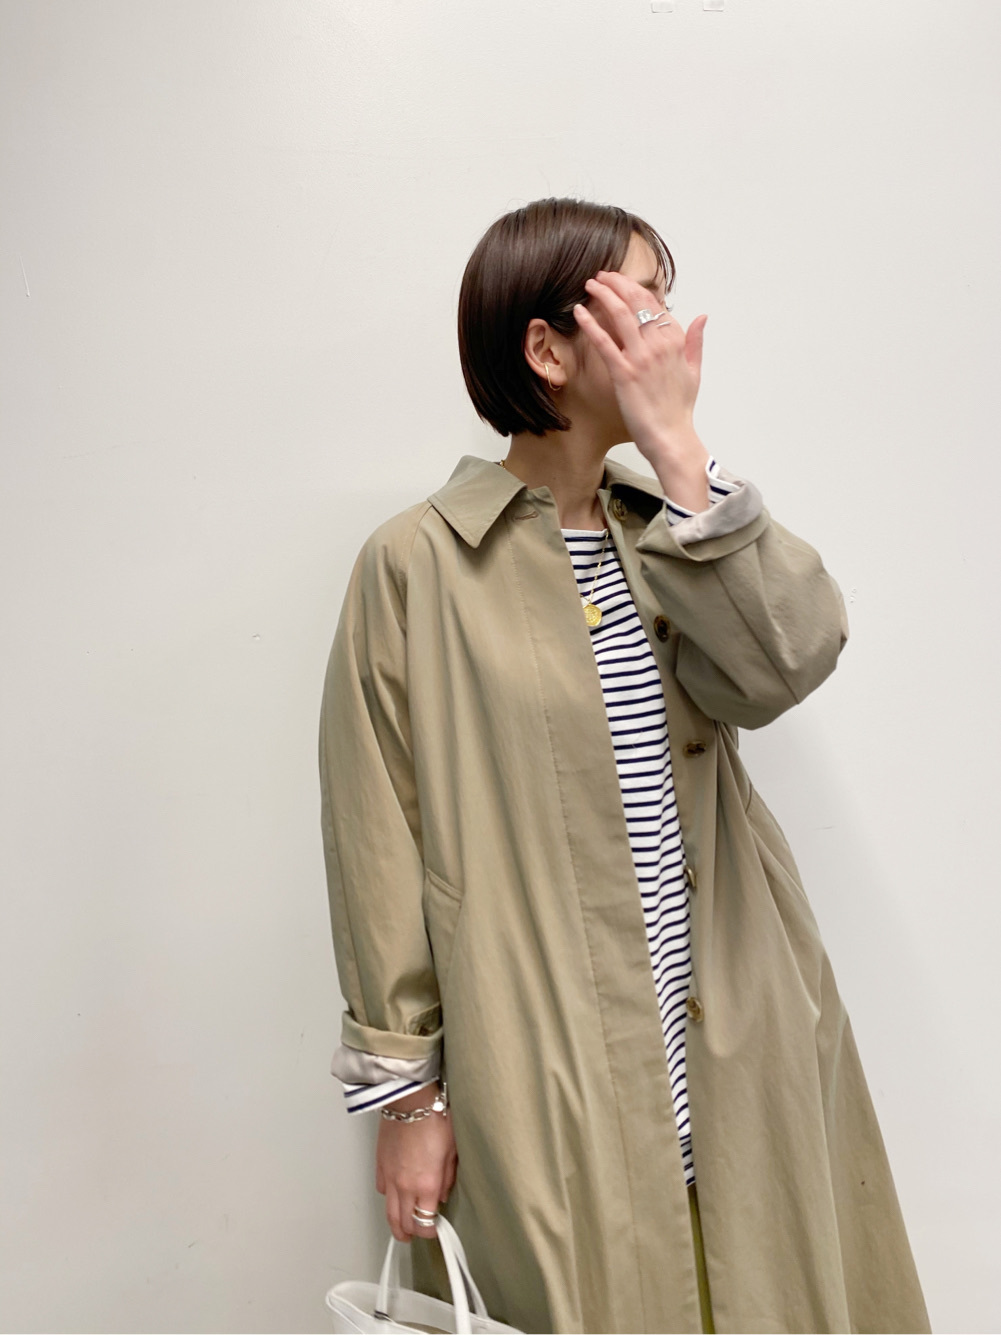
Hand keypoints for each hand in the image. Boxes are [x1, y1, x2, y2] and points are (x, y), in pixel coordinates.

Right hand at [375, 1101, 457, 1242]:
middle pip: (403, 1224)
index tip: (435, 1229)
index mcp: (427, 1185)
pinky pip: (382, 1191)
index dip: (430, 1232)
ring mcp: (390, 1177)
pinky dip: (388, 1198)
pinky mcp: (380, 1166)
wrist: (410, 1101)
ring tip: (402, 1228)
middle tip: (417, 1234)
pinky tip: (395, 1195)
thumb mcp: (451, 1151)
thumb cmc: (434, 1120)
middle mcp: (406, 1186)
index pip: (424, 1224)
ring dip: (396, 1224)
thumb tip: (441, 1196)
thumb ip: (446, 1179)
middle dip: (411, 1233)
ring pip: (389, 1212)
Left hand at [573, 269, 708, 465]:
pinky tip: (579, 311)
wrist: (671, 438)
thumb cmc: (679, 409)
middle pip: (637, 303)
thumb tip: (703, 317)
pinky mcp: (624, 373)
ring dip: (604, 294)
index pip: (656, 305)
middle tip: (603, 275)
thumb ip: (696, 341)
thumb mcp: (694, 371)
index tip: (623, 281)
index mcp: (677, 342)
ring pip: (620, 315)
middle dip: (618, 283)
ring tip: (591, 284)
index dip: (638, 289)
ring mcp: (642, 358)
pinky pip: (604, 342)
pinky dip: (590, 324)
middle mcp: (660, 345)